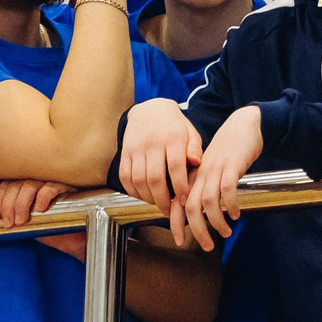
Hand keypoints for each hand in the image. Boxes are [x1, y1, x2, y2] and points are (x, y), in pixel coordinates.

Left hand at [0, 178, 68, 229]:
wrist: (77, 239)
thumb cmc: (53, 225)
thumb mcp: (27, 217)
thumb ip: (11, 203)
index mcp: (28, 181)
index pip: (7, 183)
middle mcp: (39, 177)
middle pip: (16, 183)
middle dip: (8, 204)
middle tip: (8, 222)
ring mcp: (53, 180)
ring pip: (30, 184)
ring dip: (21, 203)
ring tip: (21, 220)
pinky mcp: (68, 187)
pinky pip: (52, 186)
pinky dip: (43, 196)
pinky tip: (40, 209)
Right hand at [120, 100, 203, 214]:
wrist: (149, 110)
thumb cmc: (174, 127)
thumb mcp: (190, 134)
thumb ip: (195, 150)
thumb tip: (196, 163)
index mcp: (173, 138)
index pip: (175, 166)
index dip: (180, 187)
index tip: (184, 201)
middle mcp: (152, 143)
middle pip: (155, 177)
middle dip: (163, 199)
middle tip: (169, 211)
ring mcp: (136, 148)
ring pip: (139, 180)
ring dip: (148, 198)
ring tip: (158, 204)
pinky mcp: (125, 153)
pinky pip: (125, 177)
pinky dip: (133, 191)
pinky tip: (144, 196)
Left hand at [183, 106, 263, 250]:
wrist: (243, 126)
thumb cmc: (228, 152)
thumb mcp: (211, 170)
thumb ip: (204, 189)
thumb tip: (200, 215)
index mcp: (193, 177)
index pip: (178, 204)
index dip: (176, 224)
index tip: (179, 241)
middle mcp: (201, 175)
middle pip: (191, 208)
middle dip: (197, 230)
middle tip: (208, 246)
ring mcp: (215, 170)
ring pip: (208, 201)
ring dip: (216, 221)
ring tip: (226, 232)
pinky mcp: (232, 165)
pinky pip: (227, 188)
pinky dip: (231, 204)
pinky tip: (236, 214)